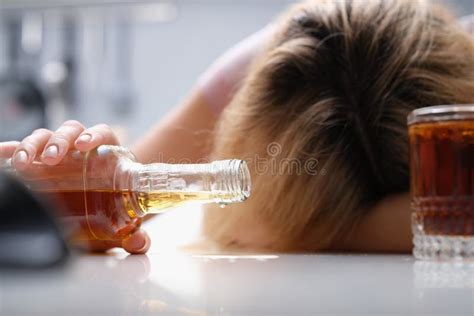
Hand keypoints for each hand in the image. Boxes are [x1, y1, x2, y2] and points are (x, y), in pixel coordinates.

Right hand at [0, 120, 150, 253]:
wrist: (100, 214)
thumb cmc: (114, 213)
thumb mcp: (125, 225)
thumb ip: (137, 237)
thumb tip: (138, 243)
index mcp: (107, 155)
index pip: (102, 134)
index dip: (94, 135)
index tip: (85, 145)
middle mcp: (81, 150)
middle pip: (71, 131)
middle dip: (60, 140)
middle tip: (53, 157)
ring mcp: (58, 155)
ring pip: (46, 136)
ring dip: (34, 144)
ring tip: (24, 162)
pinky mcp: (38, 165)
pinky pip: (23, 151)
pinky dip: (11, 150)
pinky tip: (1, 155)